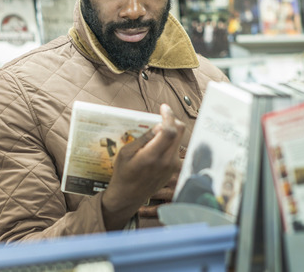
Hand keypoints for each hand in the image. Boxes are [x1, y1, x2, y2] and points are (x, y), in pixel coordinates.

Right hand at [101, 104, 184, 230]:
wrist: (129, 195)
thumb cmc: (123, 172)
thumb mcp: (126, 152)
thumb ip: (144, 138)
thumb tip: (159, 125)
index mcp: (152, 156)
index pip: (169, 131)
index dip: (168, 115)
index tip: (163, 107)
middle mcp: (166, 161)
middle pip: (180, 131)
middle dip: (172, 119)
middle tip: (160, 117)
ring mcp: (173, 166)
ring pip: (180, 139)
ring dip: (171, 130)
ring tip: (157, 132)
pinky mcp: (174, 169)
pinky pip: (176, 148)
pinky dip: (170, 141)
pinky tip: (158, 144)